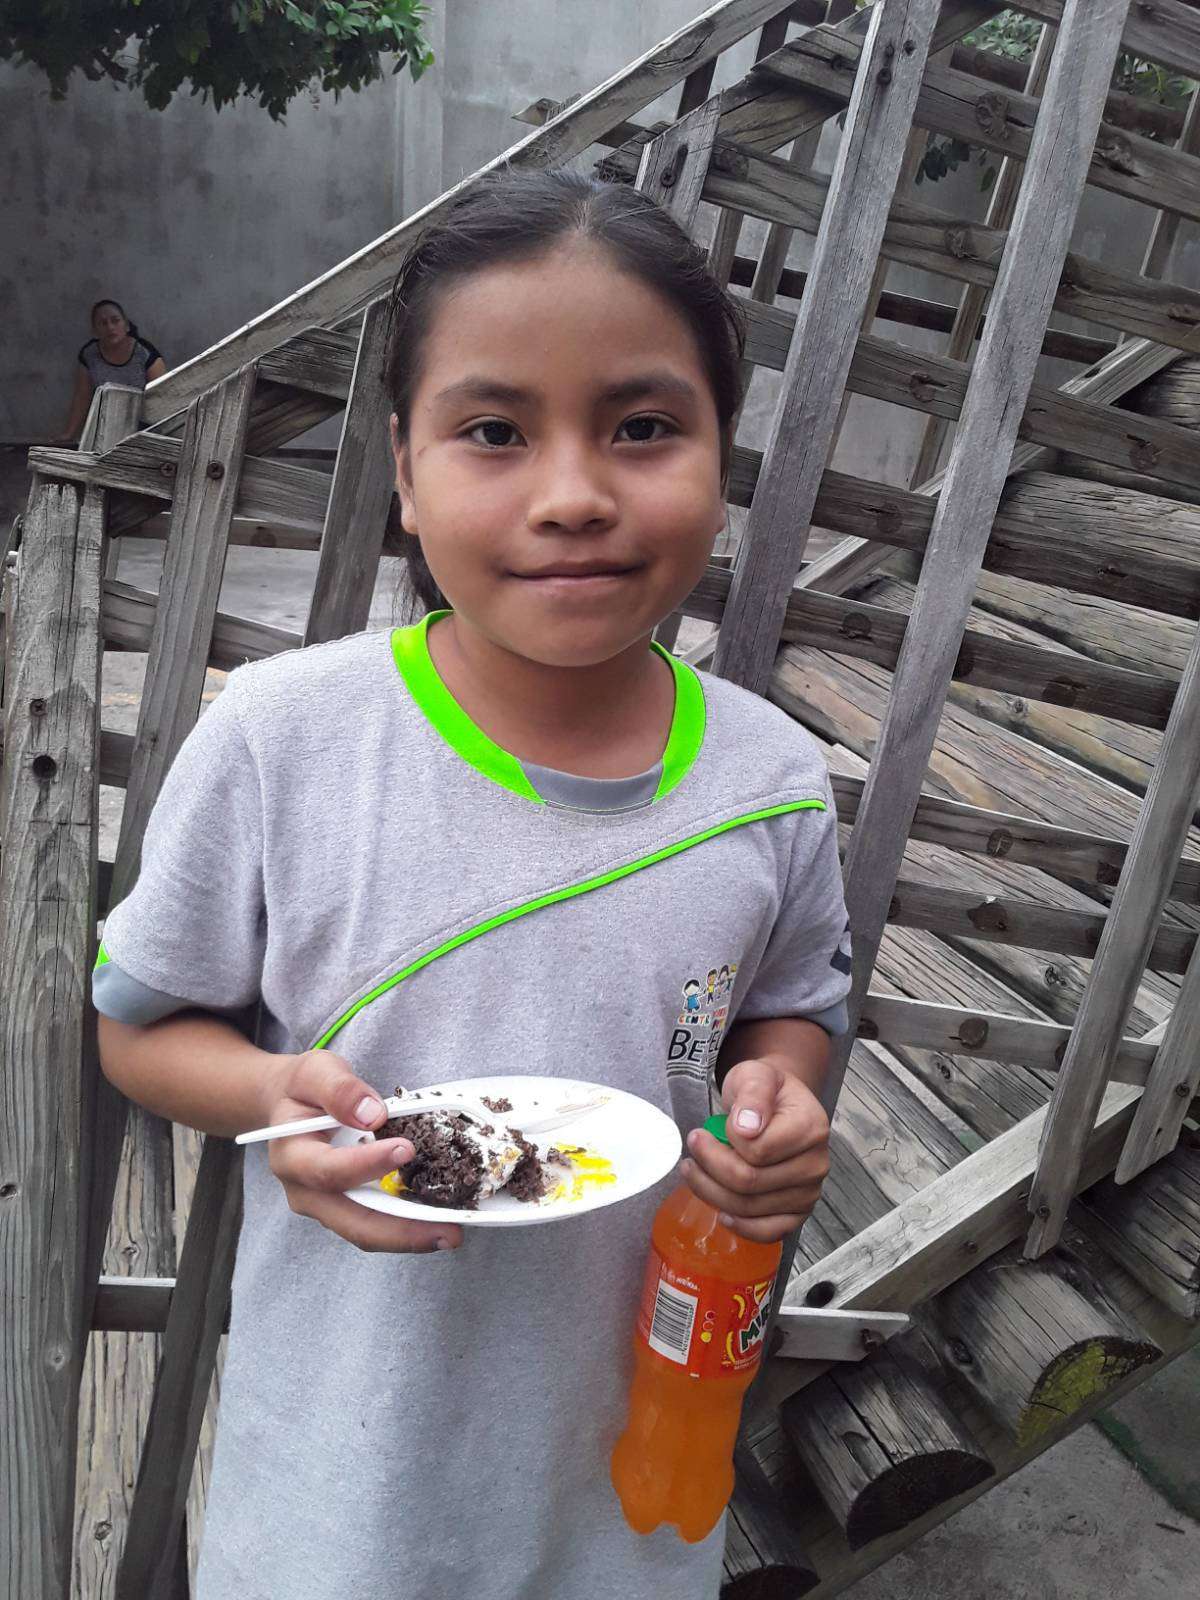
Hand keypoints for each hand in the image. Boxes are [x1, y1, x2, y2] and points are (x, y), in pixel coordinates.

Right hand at [262, 1049, 462, 1253]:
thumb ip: (339, 1090)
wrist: (290, 1106)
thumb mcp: (315, 1072)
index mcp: (293, 1157)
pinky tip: (439, 1219)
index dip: (367, 1164)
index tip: (405, 1150)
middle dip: (401, 1231)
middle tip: (447, 1231)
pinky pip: (378, 1222)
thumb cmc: (303, 1088)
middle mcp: (306, 1192)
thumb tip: (371, 1114)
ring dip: (410, 1236)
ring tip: (450, 1232)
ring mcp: (327, 1205)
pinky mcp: (348, 1205)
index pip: (329, 1170)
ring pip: (368, 1231)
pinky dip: (408, 1225)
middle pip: (353, 1222)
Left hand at [681, 1056, 829, 1242]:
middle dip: (709, 1168)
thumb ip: (752, 1094)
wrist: (779, 1105)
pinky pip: (769, 1232)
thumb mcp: (756, 1075)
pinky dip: (741, 1227)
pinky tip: (722, 1212)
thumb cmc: (765, 1090)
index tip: (702, 1130)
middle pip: (749, 1183)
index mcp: (811, 1128)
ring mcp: (809, 1192)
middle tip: (691, 1150)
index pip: (756, 1152)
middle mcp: (816, 1164)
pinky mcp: (798, 1213)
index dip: (721, 1144)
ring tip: (694, 1172)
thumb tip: (746, 1128)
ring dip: (713, 1193)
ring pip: (750, 1208)